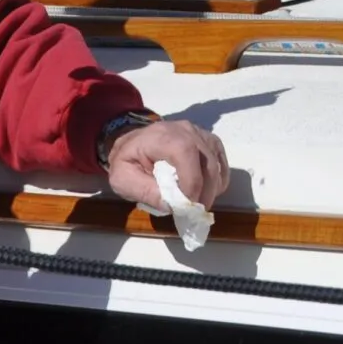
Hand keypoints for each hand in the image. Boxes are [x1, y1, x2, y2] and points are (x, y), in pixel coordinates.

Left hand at [105, 119, 229, 209]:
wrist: (131, 144)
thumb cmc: (126, 161)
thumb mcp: (123, 180)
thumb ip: (145, 192)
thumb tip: (174, 206)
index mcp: (162, 137)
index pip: (185, 154)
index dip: (192, 182)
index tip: (187, 207)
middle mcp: (184, 130)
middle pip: (207, 161)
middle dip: (205, 192)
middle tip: (194, 213)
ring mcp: (198, 133)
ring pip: (216, 162)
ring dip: (212, 187)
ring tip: (197, 203)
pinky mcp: (206, 140)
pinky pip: (219, 159)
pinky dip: (218, 178)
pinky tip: (206, 191)